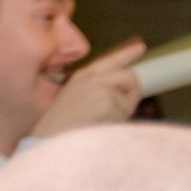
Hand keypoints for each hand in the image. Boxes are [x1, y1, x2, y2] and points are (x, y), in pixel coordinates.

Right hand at [29, 39, 145, 137]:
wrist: (49, 142)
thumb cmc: (60, 130)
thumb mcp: (76, 104)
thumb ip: (98, 95)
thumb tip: (122, 96)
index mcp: (81, 78)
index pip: (110, 61)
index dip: (127, 54)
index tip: (141, 47)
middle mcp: (90, 78)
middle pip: (129, 77)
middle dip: (131, 96)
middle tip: (117, 114)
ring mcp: (99, 87)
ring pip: (129, 100)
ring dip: (122, 116)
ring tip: (99, 125)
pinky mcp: (107, 101)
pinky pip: (126, 115)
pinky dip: (118, 125)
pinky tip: (98, 129)